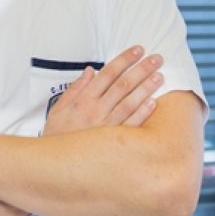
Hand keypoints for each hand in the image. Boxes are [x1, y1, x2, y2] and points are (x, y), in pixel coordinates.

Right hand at [43, 46, 163, 135]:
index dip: (124, 60)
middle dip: (141, 69)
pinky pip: (131, 126)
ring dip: (146, 88)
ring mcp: (106, 126)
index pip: (108, 73)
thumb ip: (75, 88)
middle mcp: (96, 110)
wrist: (54, 165)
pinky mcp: (113, 142)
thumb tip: (91, 71)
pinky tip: (153, 102)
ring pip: (130, 102)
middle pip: (123, 85)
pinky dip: (142, 113)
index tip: (137, 50)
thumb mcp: (59, 108)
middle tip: (156, 58)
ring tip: (160, 76)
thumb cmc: (57, 136)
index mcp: (83, 99)